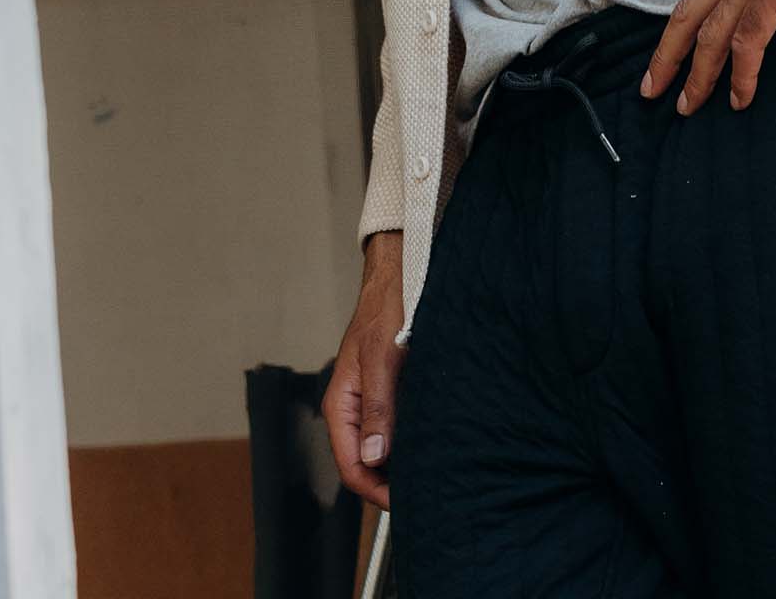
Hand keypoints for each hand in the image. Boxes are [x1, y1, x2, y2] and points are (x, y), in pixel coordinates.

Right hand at [321, 231, 406, 512]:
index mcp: (342, 403)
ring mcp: (372, 400)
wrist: (399, 272)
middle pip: (366, 463)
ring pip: (383, 447)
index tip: (406, 502)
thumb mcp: (382, 356)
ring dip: (402, 462)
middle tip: (427, 493)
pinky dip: (410, 440)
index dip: (376, 491)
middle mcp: (354, 407)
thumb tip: (376, 457)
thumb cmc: (387, 307)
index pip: (352, 465)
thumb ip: (378, 406)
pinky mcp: (390, 391)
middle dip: (391, 482)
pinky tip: (433, 443)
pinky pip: (395, 427)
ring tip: (433, 473)